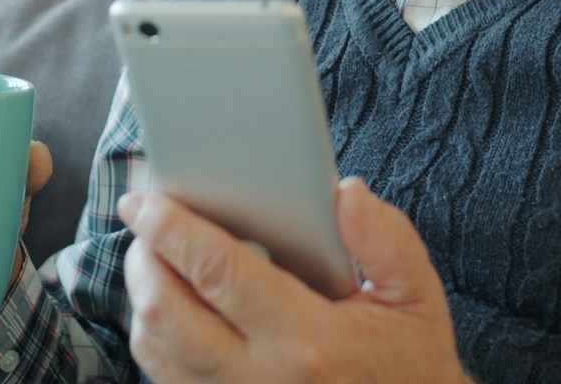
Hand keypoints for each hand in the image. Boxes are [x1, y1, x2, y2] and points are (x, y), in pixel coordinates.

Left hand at [119, 178, 469, 383]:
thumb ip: (386, 240)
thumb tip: (345, 194)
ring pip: (156, 349)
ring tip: (156, 260)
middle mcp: (261, 379)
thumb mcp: (416, 297)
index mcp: (307, 339)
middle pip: (166, 311)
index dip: (171, 228)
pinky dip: (157, 339)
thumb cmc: (408, 364)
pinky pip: (167, 378)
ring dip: (144, 298)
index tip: (144, 200)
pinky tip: (176, 308)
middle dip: (143, 258)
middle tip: (144, 224)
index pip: (217, 271)